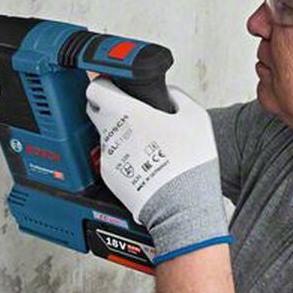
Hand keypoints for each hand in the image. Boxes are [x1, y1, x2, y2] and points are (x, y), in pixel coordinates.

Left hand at [85, 78, 229, 264]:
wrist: (182, 207)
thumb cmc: (189, 165)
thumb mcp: (196, 117)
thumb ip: (177, 96)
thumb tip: (167, 92)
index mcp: (127, 113)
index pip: (96, 88)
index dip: (106, 84)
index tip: (115, 86)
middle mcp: (111, 133)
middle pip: (97, 110)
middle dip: (110, 107)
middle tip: (132, 113)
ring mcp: (108, 156)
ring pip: (107, 136)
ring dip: (121, 135)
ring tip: (147, 144)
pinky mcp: (110, 177)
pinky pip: (113, 158)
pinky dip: (125, 157)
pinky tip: (145, 163)